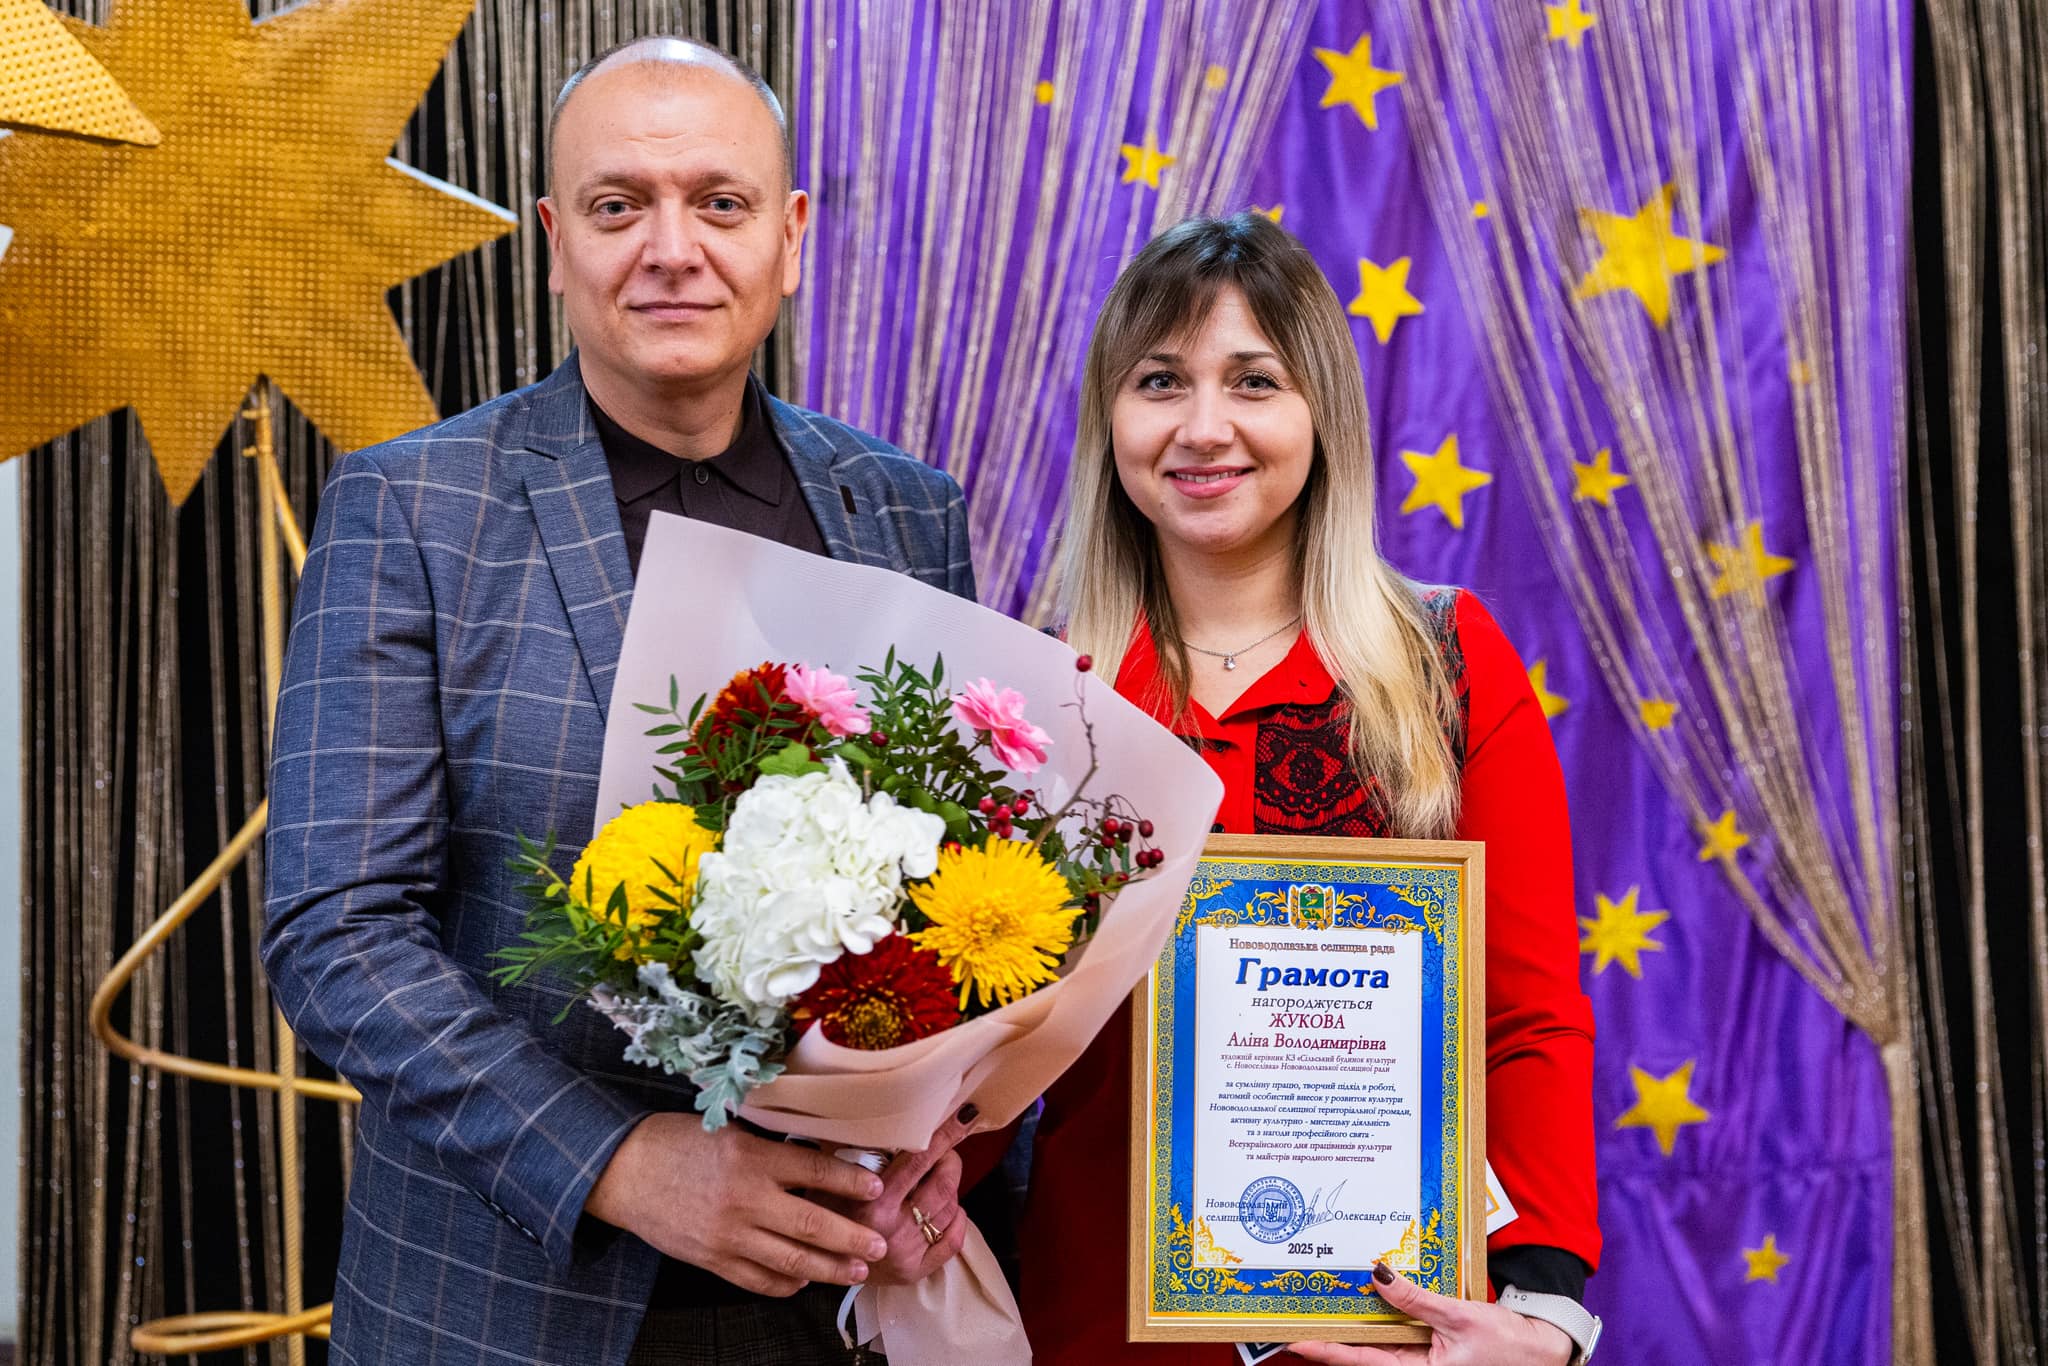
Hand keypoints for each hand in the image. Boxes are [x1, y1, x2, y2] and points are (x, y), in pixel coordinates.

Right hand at [584, 1111, 888, 1296]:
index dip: (850, 1180)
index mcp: (751, 1158)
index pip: (814, 1171)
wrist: (623, 1171)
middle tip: (880, 1243)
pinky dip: (786, 1283)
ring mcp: (728, 1235)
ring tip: (857, 1270)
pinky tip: (804, 1281)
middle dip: (852, 1236)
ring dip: (829, 1268)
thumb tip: (815, 1163)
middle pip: (812, 1224)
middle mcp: (745, 1199)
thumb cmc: (676, 1141)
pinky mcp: (712, 1259)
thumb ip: (768, 1150)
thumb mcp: (728, 1130)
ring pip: (791, 1259)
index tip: (877, 1185)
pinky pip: (758, 1279)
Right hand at [828, 1104, 977, 1284]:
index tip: (963, 1117)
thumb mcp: (828, 1179)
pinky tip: (948, 1208)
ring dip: (951, 1187)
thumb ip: (851, 1151)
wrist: (816, 1263)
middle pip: (943, 1185)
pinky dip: (957, 1219)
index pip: (918, 1161)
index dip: (944, 1136)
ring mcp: (907, 1253)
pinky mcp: (916, 1272)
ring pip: (950, 1209)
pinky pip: (953, 1241)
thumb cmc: (823, 1213)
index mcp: (872, 1203)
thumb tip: (878, 1115)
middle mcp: (892, 1230)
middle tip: (944, 1151)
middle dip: (950, 1161)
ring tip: (937, 1178)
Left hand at [1287, 1263, 1575, 1365]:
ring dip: (1352, 1323)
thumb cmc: (1509, 1345)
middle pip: (1360, 1352)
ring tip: (1320, 1301)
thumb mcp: (1460, 1317)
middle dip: (1330, 1333)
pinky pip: (1396, 1336)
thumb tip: (1378, 1276)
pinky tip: (1364, 1299)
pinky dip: (1379, 1318)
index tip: (1291, 1336)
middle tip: (1296, 1312)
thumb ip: (1415, 1300)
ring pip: (1376, 1343)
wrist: (1543, 1351)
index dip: (1322, 1349)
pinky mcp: (1429, 1350)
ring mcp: (1420, 1361)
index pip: (1357, 1361)